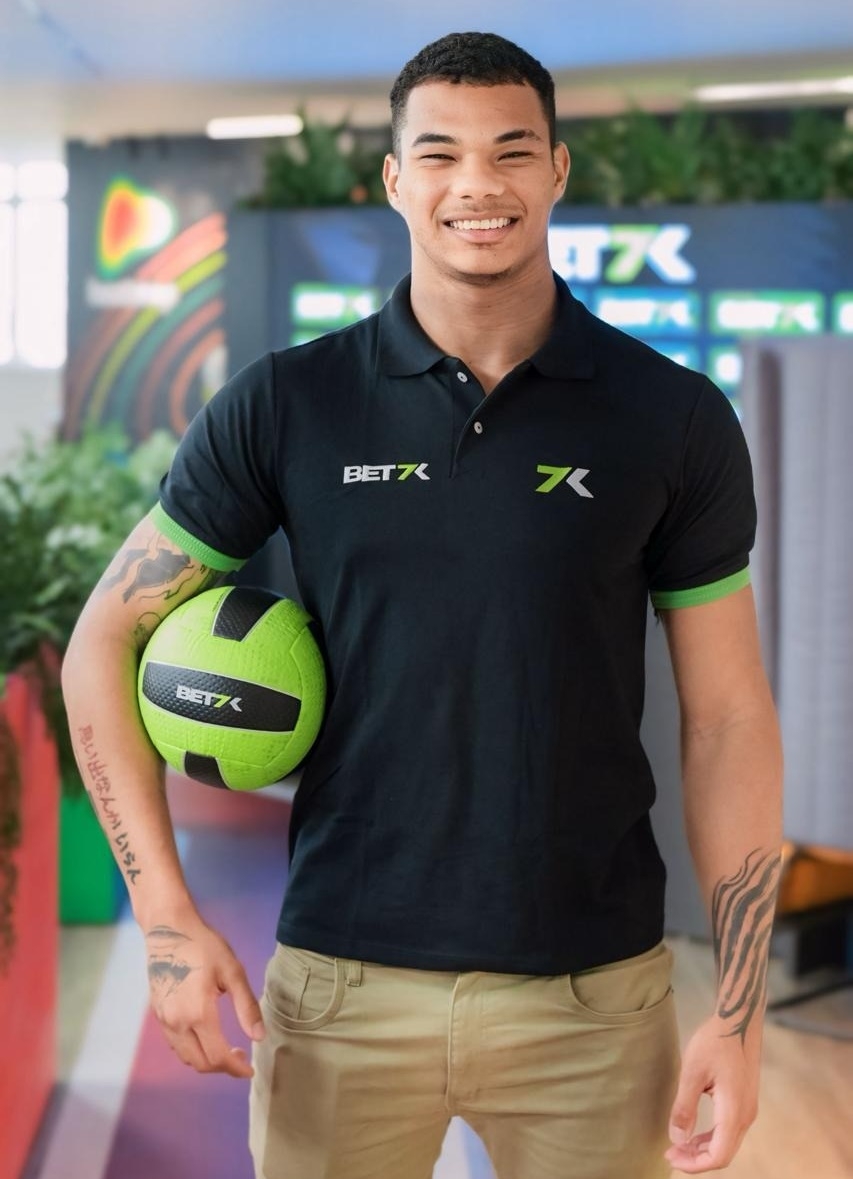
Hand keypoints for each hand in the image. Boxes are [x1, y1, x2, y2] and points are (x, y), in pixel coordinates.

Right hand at [145, 916, 265, 1078]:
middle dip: (222, 1068)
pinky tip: (206, 1037)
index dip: (235, 1069)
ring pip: (186, 1057)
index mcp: (198, 1013)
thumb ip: (246, 1007)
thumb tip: (258, 1038)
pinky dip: (192, 1050)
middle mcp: (177, 1023)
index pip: (217, 1057)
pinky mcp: (158, 1014)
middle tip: (241, 1058)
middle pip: (200, 1063)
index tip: (250, 1070)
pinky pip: (176, 1045)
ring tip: (226, 1049)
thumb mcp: (232, 972)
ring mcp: (164, 1020)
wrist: (168, 930)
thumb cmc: (204, 946)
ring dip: (206, 1061)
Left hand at [666, 1015, 760, 1172]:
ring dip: (702, 1149)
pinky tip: (693, 1134)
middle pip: (723, 1153)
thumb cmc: (715, 1042)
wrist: (739, 1021)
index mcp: (734, 1112)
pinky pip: (728, 1130)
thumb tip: (678, 1139)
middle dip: (696, 1159)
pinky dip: (710, 1137)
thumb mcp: (692, 1071)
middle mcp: (746, 1116)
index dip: (695, 1164)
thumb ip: (685, 1107)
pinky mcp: (744, 1102)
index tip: (671, 1158)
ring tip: (677, 1146)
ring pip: (726, 1143)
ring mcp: (747, 1110)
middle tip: (670, 1154)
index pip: (719, 1155)